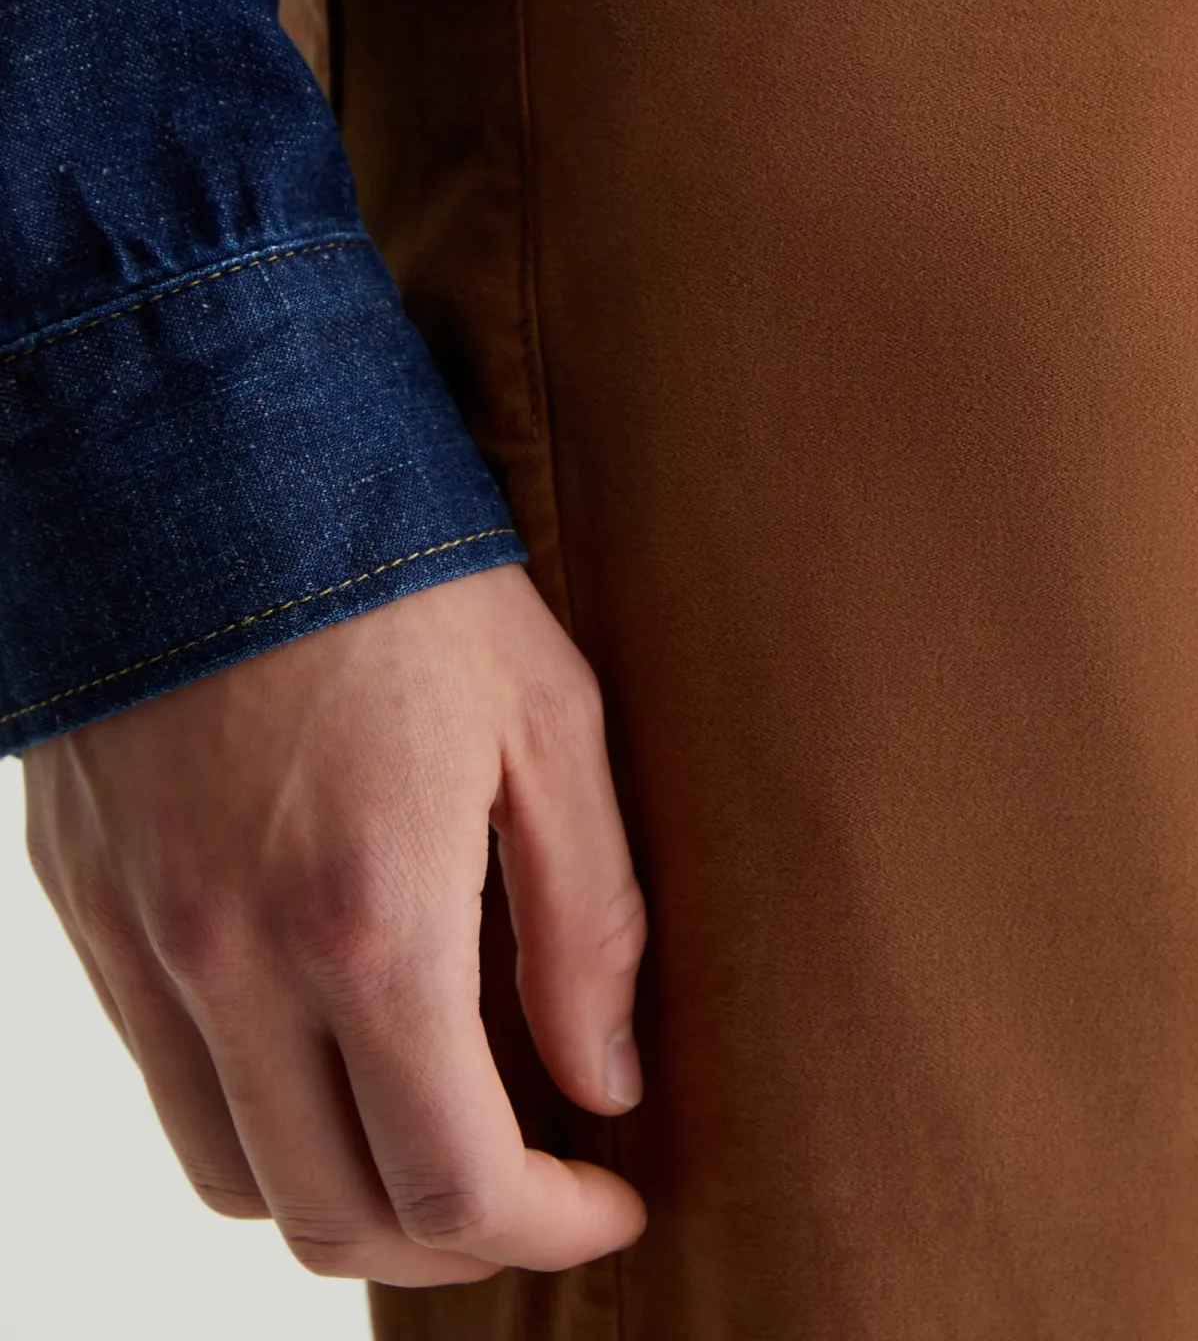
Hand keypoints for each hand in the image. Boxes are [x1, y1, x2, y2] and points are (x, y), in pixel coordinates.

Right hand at [22, 567, 648, 1285]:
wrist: (209, 453)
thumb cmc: (404, 577)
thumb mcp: (548, 719)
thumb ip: (585, 919)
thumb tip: (608, 1082)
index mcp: (368, 919)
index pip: (453, 1181)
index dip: (548, 1226)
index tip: (614, 1197)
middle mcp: (234, 962)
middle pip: (331, 1218)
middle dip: (452, 1239)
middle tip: (536, 1184)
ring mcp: (143, 943)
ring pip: (233, 1174)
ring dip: (344, 1193)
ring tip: (438, 1128)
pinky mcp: (88, 907)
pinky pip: (165, 1078)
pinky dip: (256, 1109)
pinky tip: (334, 1043)